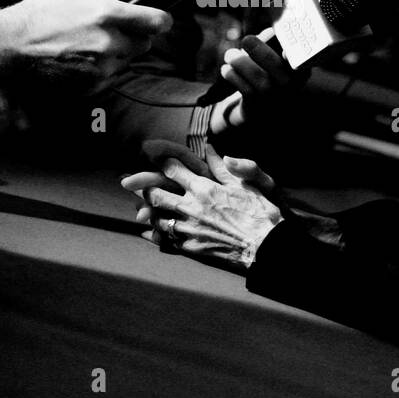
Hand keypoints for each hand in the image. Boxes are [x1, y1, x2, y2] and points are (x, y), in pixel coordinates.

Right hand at [0, 0, 172, 88]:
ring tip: (90, 41)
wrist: (12, 45)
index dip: (160, 18)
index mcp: (107, 15)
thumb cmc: (43, 11)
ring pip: (128, 60)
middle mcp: (109, 44)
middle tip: (110, 27)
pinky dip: (103, 67)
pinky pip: (111, 75)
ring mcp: (101, 68)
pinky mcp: (92, 85)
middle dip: (134, 34)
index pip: (158, 22)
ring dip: (118, 52)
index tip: (155, 17)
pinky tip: (82, 56)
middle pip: (145, 43)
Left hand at [121, 140, 281, 270]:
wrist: (266, 248)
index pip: (171, 169)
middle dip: (143, 186)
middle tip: (132, 182)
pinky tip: (147, 231)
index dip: (160, 161)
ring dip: (146, 210)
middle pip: (154, 193)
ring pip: (155, 217)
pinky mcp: (189, 248)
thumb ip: (224, 167)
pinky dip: (152, 233)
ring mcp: (187, 229)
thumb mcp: (246, 184)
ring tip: (140, 206)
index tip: (152, 156)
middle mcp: (190, 207)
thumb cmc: (260, 214)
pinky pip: (163, 239)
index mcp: (203, 188)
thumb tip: (210, 149)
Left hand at [210, 28, 303, 133]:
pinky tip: (226, 69)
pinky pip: (243, 87)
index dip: (291, 53)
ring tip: (230, 55)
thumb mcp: (272, 59)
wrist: (258, 107)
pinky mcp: (258, 104)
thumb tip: (269, 33)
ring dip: (239, 61)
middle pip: (276, 64)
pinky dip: (231, 75)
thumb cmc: (267, 74)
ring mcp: (275, 96)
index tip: (282, 48)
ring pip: (256, 75)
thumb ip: (271, 44)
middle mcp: (291, 85)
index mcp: (300, 70)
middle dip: (258, 49)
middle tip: (246, 40)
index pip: (299, 58)